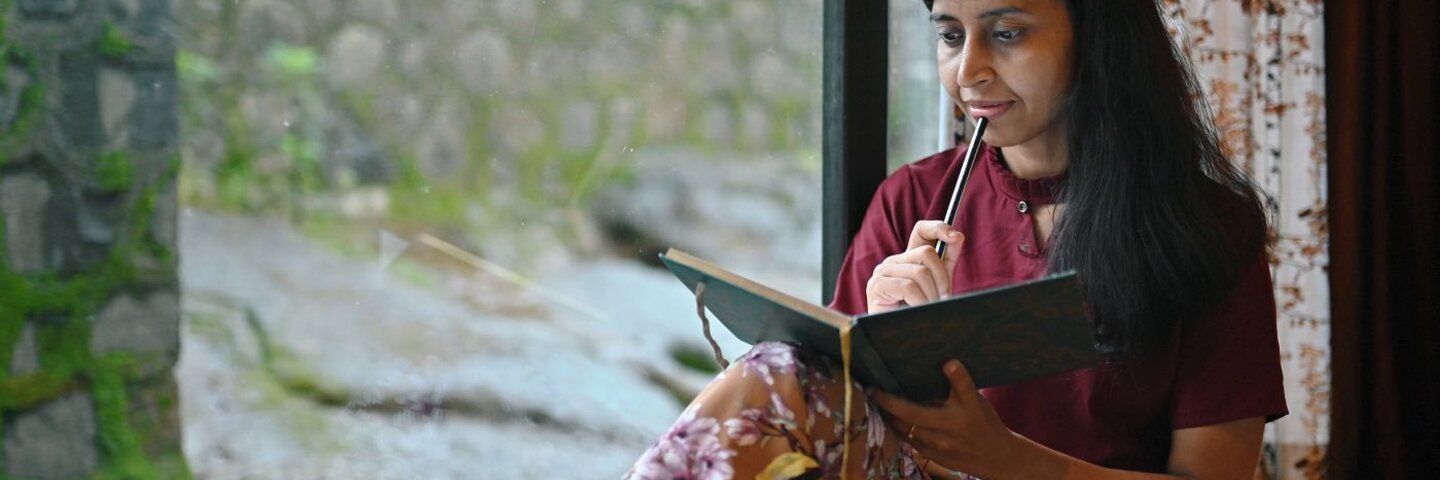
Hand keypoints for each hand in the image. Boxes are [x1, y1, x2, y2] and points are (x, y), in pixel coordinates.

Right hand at [865, 221, 963, 313]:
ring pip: (919, 272)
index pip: (921, 230)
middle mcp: (894, 261)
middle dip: (942, 277)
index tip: (956, 236)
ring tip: (930, 308)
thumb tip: (958, 236)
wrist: (898, 339)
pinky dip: (919, 301)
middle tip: (944, 298)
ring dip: (931, 295)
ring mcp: (882, 272)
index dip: (938, 227)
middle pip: (926, 252)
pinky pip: (908, 287)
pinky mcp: (876, 285)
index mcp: (908, 258)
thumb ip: (947, 260)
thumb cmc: (919, 313)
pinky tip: (918, 311)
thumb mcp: (938, 284)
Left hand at [871, 360, 1018, 476]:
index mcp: (949, 419)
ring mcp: (932, 448)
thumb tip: (948, 362)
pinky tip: (890, 417)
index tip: (873, 387)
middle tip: (869, 389)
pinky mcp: (930, 456)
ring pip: (902, 431)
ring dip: (887, 417)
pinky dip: (896, 428)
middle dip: (883, 405)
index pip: (912, 409)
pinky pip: (908, 441)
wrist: (996, 457)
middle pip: (901, 420)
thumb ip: (960, 382)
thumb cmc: (984, 422)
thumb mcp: (976, 399)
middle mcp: (938, 435)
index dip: (889, 400)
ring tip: (874, 400)